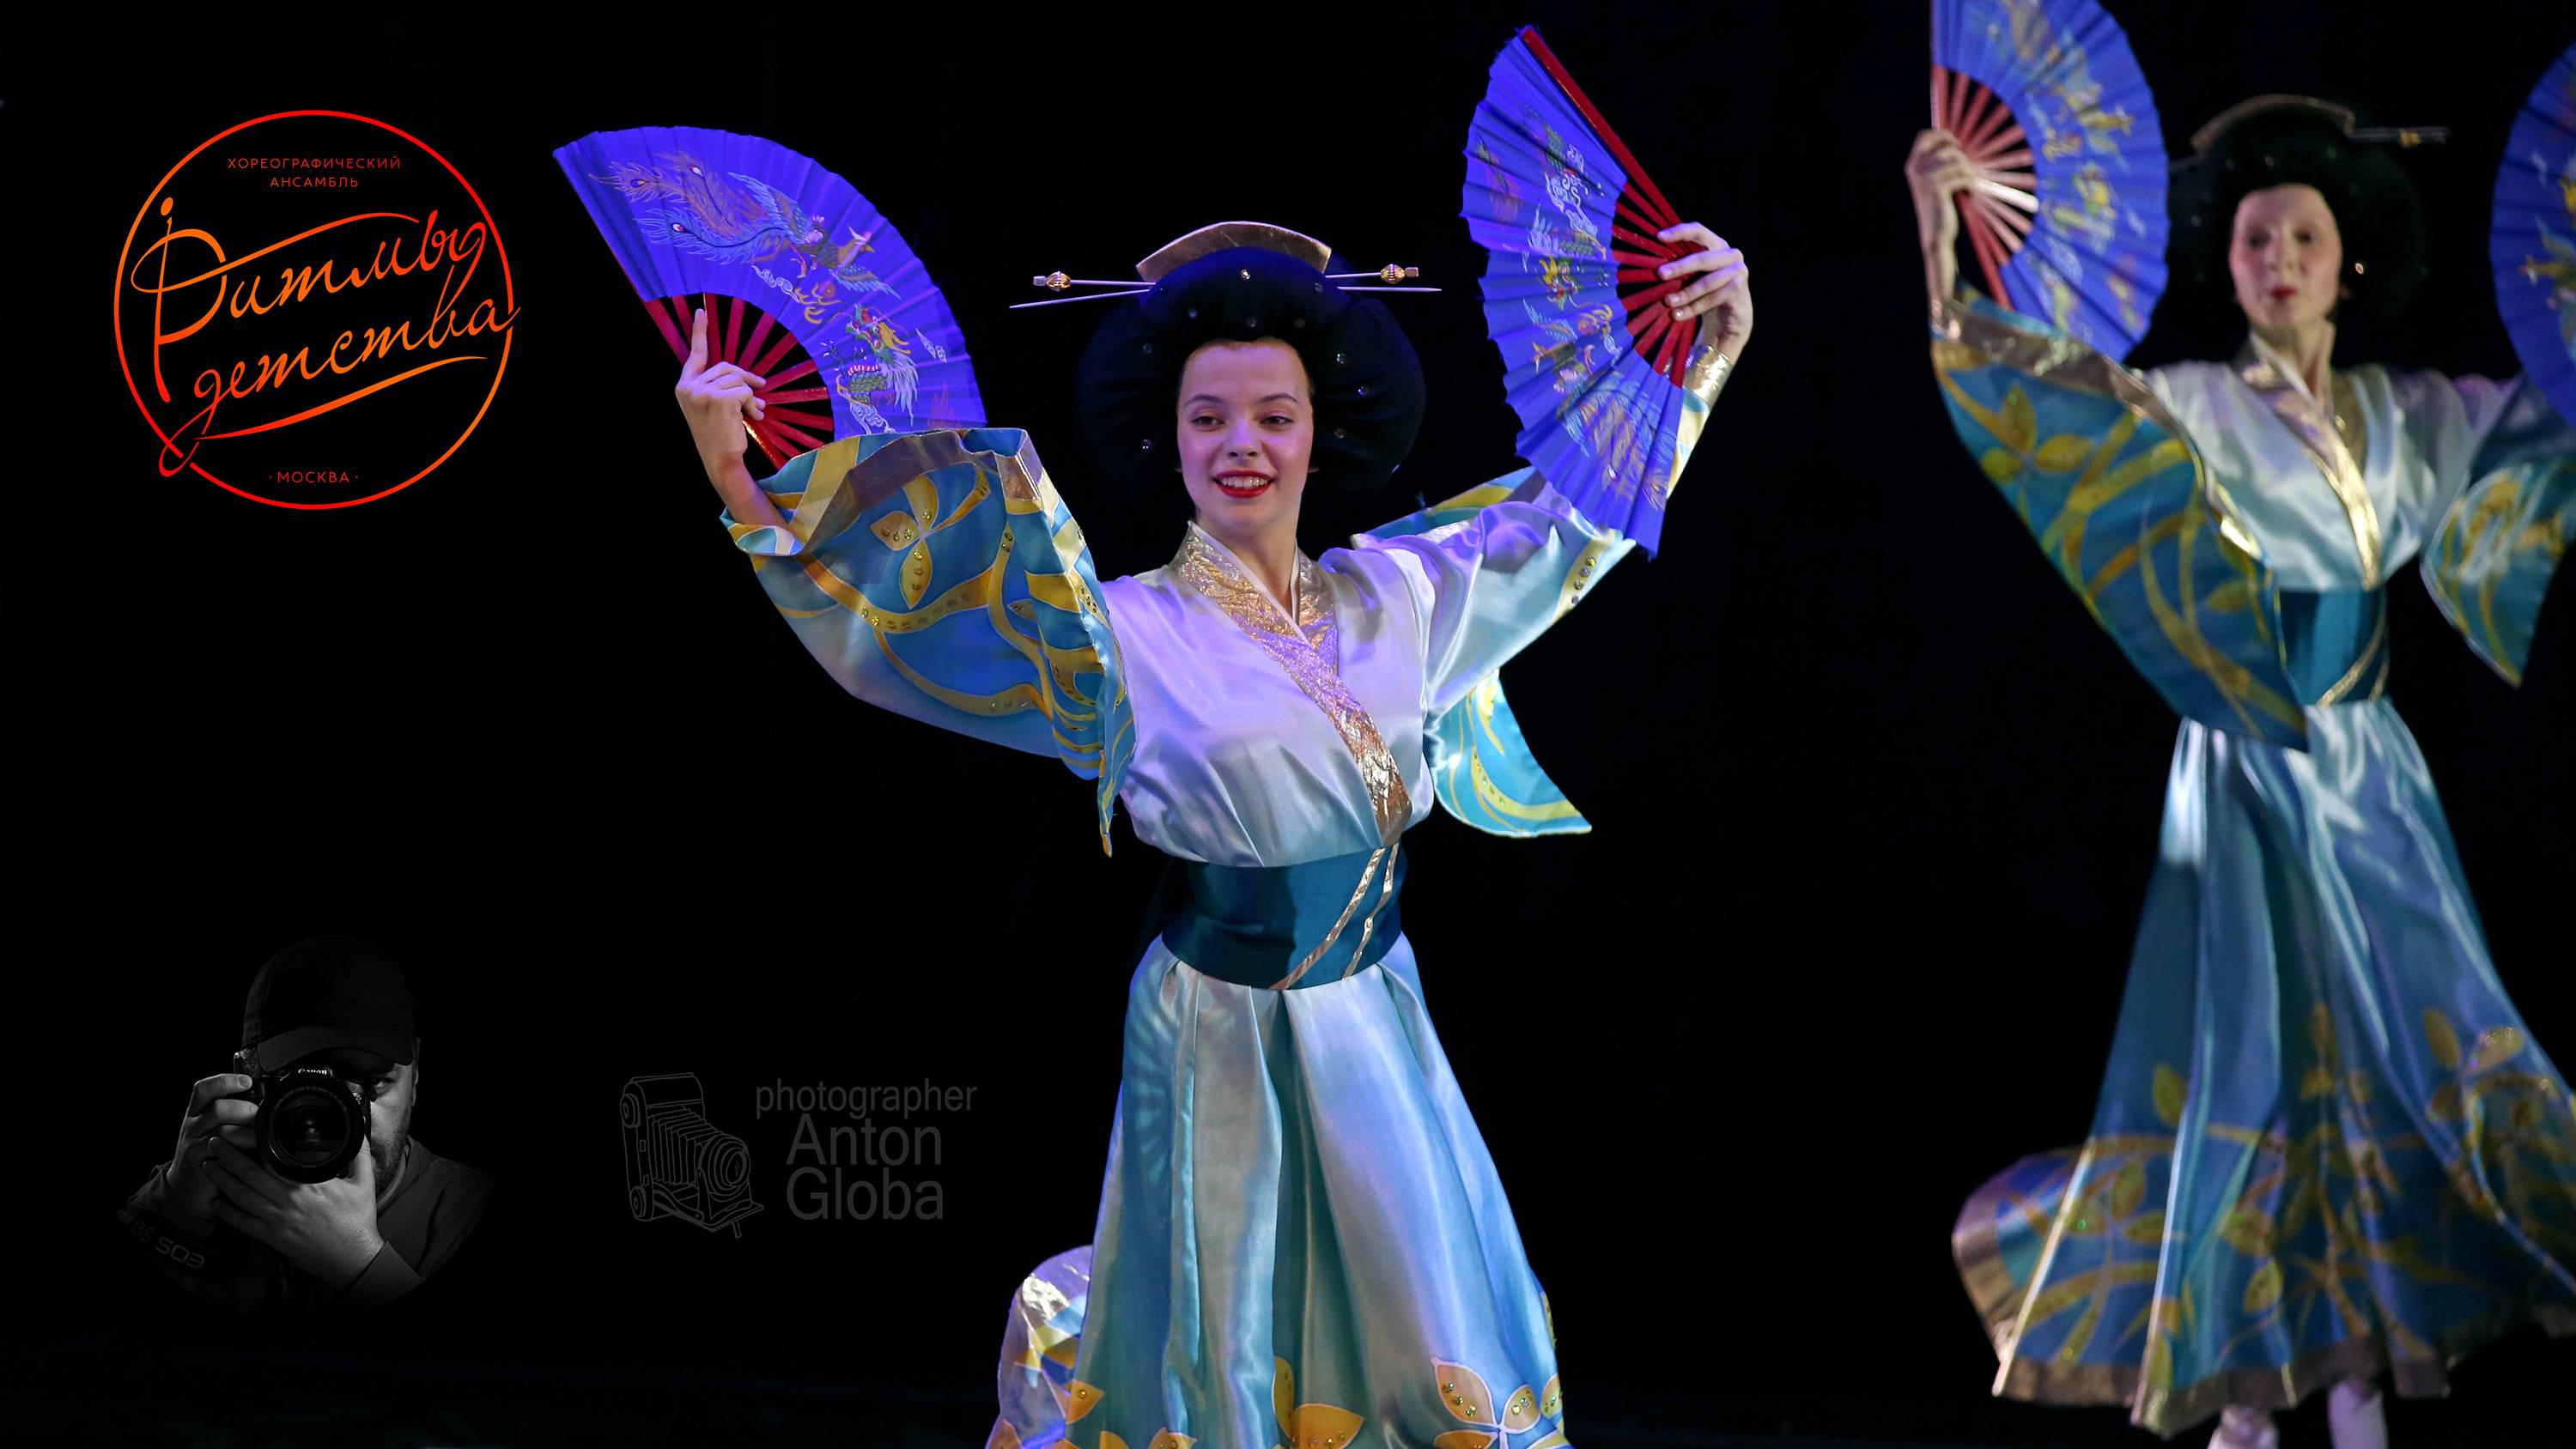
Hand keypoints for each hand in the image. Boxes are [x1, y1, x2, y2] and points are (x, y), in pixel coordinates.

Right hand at [165, 1074, 259, 1222]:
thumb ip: (232, 1116)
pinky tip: (249, 1156)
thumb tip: (266, 1104)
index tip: (247, 1081)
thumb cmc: (209, 1154)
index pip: (204, 1089)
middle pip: (219, 1108)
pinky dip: (239, 1153)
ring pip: (223, 1130)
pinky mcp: (198, 1163)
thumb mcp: (215, 1130)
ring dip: (248, 1134)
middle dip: (246, 1110)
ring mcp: (193, 1144)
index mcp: (197, 1112)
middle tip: (260, 1118)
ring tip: (260, 1139)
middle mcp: (192, 1125)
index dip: (225, 1081)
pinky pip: (222, 1154)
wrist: (186, 1187)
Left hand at [203, 1136, 385, 1291]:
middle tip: (215, 1143)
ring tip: (209, 1167)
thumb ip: (359, 1154)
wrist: (353, 1258)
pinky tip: (217, 1204)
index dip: (256, 1146)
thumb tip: (359, 1133)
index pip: (276, 1160)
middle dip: (229, 1157)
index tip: (244, 1133)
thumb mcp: (364, 1183)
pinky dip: (227, 1213)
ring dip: (222, 1181)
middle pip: (250, 1175)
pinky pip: (243, 1223)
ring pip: (242, 1196)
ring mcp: (278, 1220)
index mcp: (311, 1184)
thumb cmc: (357, 1221)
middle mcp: (290, 1200)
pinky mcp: (273, 1238)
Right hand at [674, 307, 766, 480]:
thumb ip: (722, 388)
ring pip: (736, 379)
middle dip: (746, 378)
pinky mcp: (716, 399)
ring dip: (751, 395)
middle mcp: (687, 387)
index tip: (702, 311)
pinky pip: (744, 391)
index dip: (700, 332)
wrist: (721, 460)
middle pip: (725, 367)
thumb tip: (751, 380)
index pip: (695, 354)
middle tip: (760, 390)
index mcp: (684, 386)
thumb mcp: (715, 406)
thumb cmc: (720, 434)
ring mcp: (700, 392)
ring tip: (755, 411)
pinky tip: (753, 416)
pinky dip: (753, 403)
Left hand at [1654, 222, 1750, 363]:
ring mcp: (1738, 271)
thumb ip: (1680, 268)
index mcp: (1717, 244)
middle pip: (1702, 258)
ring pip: (1707, 282)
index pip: (1698, 231)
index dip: (1679, 232)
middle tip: (1660, 273)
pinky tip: (1678, 315)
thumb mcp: (1693, 276)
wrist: (1729, 318)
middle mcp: (1730, 254)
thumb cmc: (1706, 292)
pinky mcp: (1740, 290)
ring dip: (1685, 293)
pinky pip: (1713, 299)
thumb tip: (1653, 268)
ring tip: (1667, 302)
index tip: (1659, 236)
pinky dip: (1693, 308)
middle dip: (1680, 266)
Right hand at [1908, 129, 1977, 298]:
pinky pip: (1963, 175)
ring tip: (1970, 183)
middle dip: (1962, 158)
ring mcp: (1926, 178)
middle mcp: (1916, 169)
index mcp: (1912, 165)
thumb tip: (1955, 143)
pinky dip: (1971, 184)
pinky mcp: (1939, 188)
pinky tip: (1970, 192)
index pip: (1924, 136)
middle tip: (1966, 172)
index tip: (1956, 145)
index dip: (1943, 135)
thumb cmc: (1939, 207)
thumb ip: (1937, 163)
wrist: (1935, 234)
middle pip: (1947, 147)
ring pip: (1958, 161)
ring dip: (1969, 172)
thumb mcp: (1933, 182)